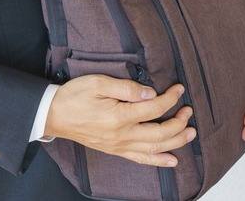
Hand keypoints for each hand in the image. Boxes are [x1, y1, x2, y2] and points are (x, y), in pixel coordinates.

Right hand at [45, 75, 195, 166]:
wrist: (53, 115)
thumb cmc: (74, 96)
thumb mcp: (99, 83)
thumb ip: (127, 89)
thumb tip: (150, 94)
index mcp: (119, 116)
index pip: (154, 108)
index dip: (170, 98)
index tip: (179, 89)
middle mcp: (121, 135)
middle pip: (159, 133)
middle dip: (179, 122)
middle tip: (189, 111)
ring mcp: (119, 146)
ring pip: (154, 148)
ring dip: (176, 142)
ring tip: (191, 133)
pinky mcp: (115, 150)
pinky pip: (140, 159)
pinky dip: (158, 161)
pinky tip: (172, 160)